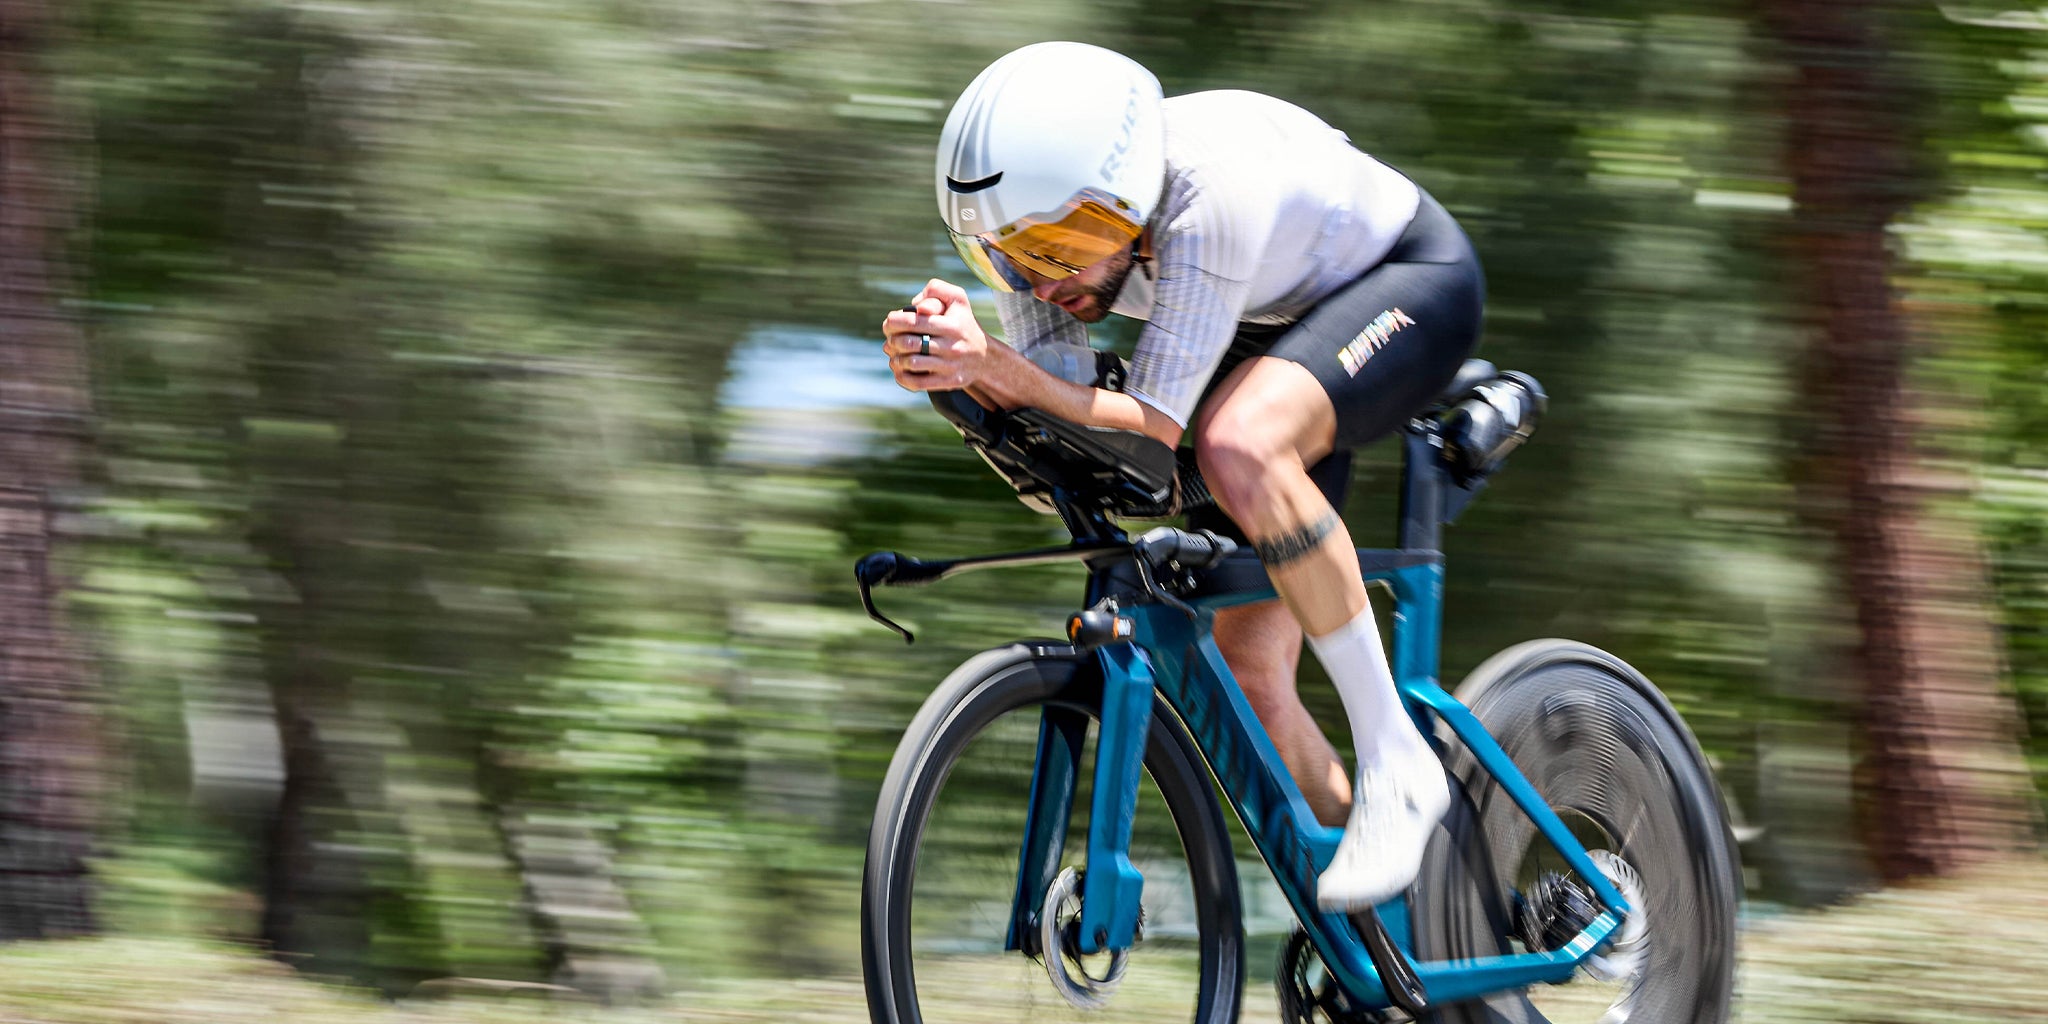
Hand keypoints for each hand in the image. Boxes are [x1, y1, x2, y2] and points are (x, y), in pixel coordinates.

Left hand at [880, 279, 1004, 393]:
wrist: (985, 358)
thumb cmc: (963, 324)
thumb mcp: (958, 299)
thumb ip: (936, 289)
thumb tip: (916, 305)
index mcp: (952, 324)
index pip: (915, 322)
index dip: (894, 322)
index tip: (889, 323)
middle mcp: (952, 346)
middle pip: (909, 343)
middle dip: (892, 340)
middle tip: (890, 338)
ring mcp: (950, 366)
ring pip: (911, 363)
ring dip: (896, 358)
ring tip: (894, 353)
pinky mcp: (948, 382)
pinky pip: (917, 383)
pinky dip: (902, 377)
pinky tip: (899, 369)